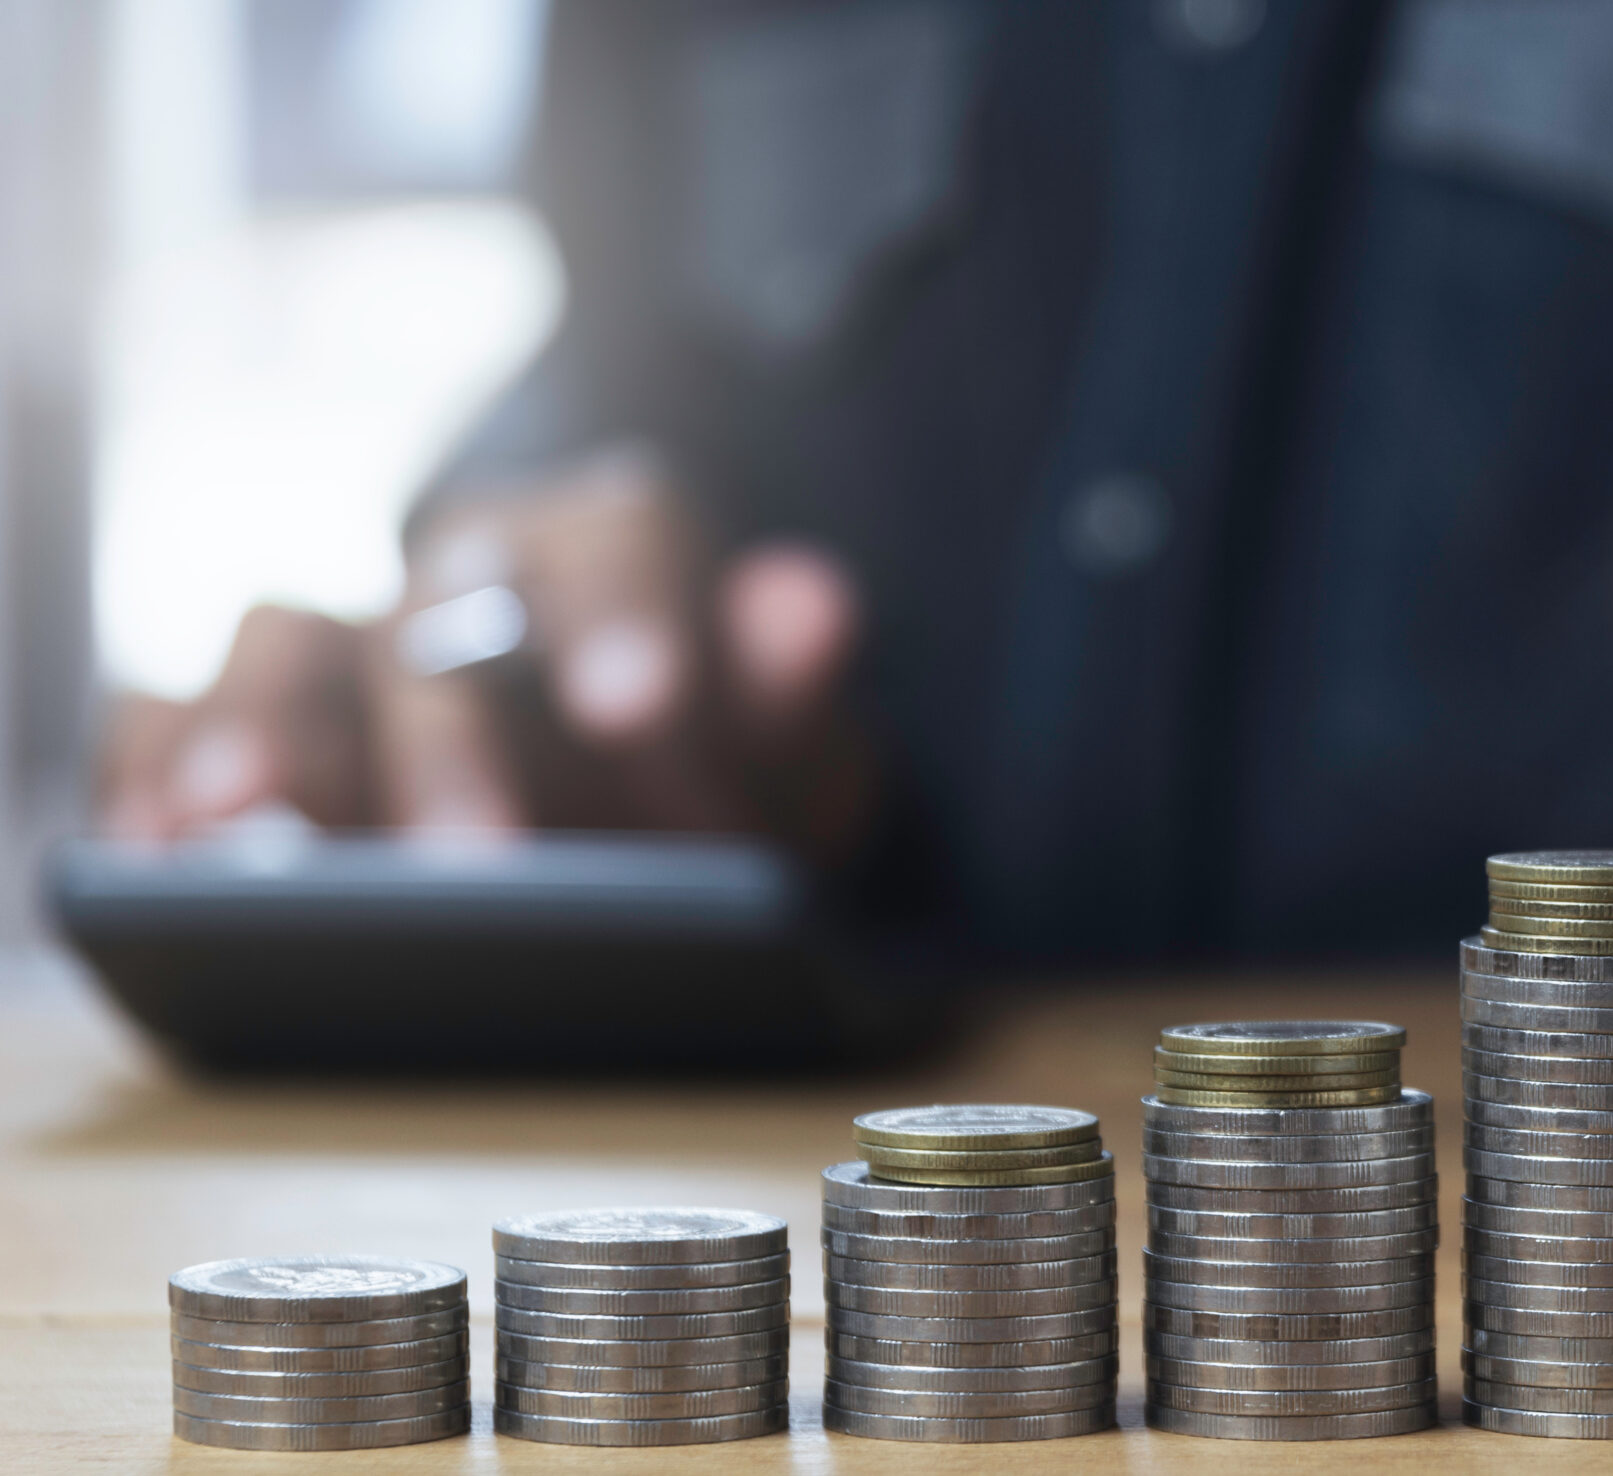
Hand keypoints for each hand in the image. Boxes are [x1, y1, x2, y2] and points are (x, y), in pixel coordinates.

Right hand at [98, 448, 870, 854]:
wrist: (629, 802)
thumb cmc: (702, 768)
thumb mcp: (782, 748)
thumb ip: (791, 687)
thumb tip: (813, 608)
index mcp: (608, 556)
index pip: (617, 537)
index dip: (627, 612)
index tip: (637, 710)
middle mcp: (464, 579)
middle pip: (439, 617)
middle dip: (451, 744)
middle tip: (470, 865)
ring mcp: (347, 649)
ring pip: (287, 644)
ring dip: (260, 731)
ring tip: (238, 824)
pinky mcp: (248, 728)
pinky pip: (164, 715)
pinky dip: (148, 770)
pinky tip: (146, 852)